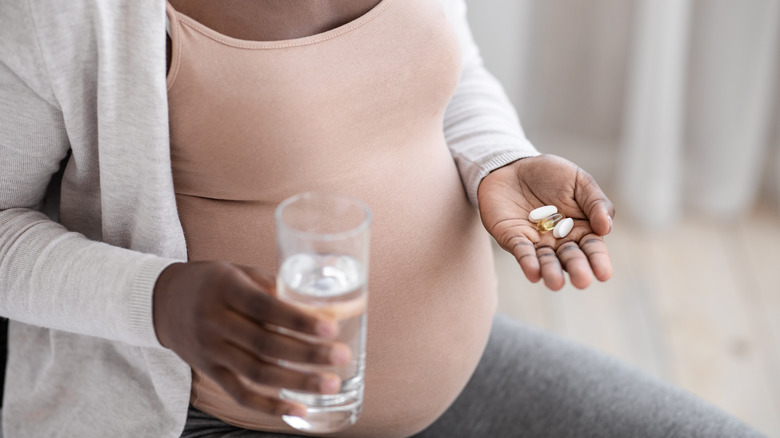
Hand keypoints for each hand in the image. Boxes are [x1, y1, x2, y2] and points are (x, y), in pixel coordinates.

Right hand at [153, 261, 350, 417]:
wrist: (161, 301)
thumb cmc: (212, 282)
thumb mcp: (238, 272)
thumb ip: (275, 286)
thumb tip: (323, 300)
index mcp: (225, 289)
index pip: (265, 307)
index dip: (298, 320)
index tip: (331, 328)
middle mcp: (214, 321)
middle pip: (265, 344)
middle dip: (307, 354)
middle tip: (341, 357)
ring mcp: (210, 350)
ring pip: (257, 372)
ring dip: (297, 382)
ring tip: (329, 385)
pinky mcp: (209, 371)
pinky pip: (240, 393)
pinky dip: (269, 405)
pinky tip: (297, 410)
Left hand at [478, 154, 614, 289]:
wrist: (513, 166)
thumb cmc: (550, 174)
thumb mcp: (579, 181)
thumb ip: (595, 202)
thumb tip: (606, 228)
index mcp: (582, 228)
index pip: (592, 248)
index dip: (598, 260)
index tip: (603, 274)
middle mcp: (560, 240)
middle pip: (570, 258)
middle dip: (576, 269)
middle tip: (581, 281)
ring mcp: (536, 241)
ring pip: (546, 260)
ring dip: (551, 272)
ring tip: (556, 284)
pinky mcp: (513, 238)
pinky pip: (522, 252)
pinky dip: (527, 262)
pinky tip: (533, 272)